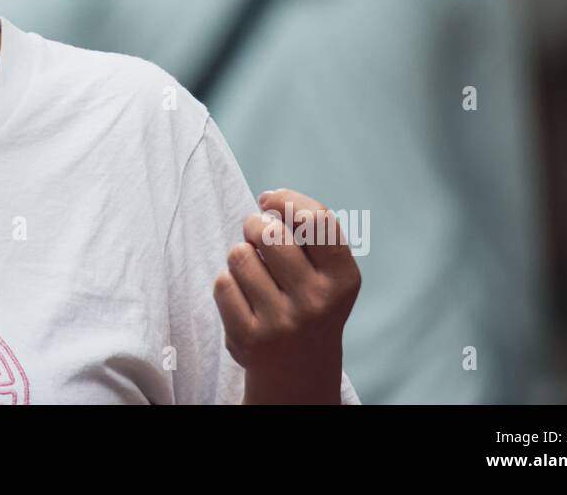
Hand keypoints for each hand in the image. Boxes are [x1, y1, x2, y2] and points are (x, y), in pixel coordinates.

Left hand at [212, 188, 361, 403]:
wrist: (299, 369)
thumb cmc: (310, 300)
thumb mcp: (329, 271)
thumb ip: (311, 232)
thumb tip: (268, 198)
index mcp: (343, 279)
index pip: (314, 220)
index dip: (286, 199)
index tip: (269, 199)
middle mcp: (317, 302)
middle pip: (270, 233)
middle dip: (256, 225)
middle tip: (258, 235)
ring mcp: (282, 323)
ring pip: (240, 255)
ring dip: (241, 255)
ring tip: (254, 271)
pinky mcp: (249, 339)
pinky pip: (223, 283)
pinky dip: (228, 282)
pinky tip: (244, 296)